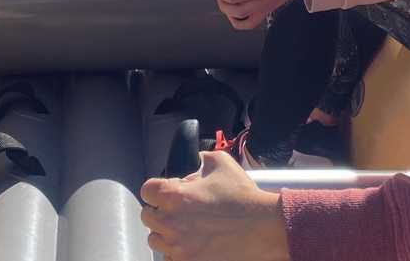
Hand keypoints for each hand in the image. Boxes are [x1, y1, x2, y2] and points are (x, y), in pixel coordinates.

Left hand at [140, 152, 289, 260]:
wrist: (263, 228)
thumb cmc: (243, 197)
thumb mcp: (221, 163)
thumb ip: (200, 159)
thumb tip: (193, 164)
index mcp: (174, 195)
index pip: (146, 190)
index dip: (157, 189)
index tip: (167, 191)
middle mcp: (170, 222)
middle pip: (148, 216)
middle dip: (161, 210)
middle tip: (179, 210)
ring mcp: (177, 246)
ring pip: (155, 239)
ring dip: (165, 232)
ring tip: (184, 228)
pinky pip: (168, 257)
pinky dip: (175, 251)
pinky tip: (190, 243)